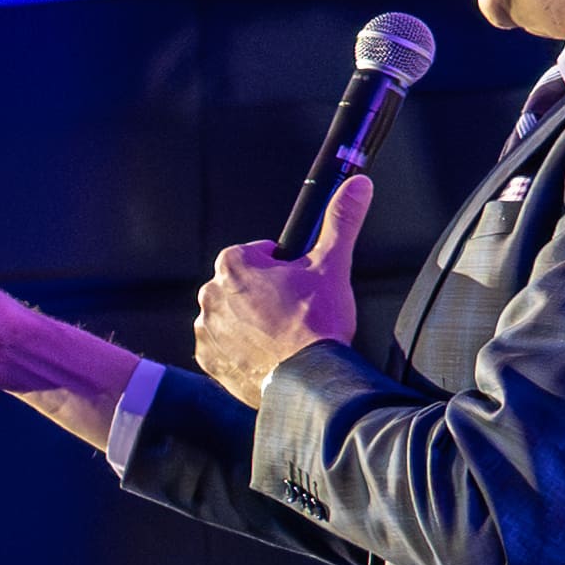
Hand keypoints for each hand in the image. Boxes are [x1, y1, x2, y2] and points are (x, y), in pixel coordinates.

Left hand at [192, 173, 369, 399]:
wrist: (307, 380)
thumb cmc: (317, 322)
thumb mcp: (332, 264)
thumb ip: (341, 220)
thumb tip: (358, 185)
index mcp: (233, 263)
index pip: (261, 255)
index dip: (285, 269)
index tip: (300, 287)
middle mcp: (210, 293)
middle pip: (246, 286)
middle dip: (268, 296)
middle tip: (296, 314)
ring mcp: (206, 328)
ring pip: (235, 316)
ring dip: (254, 323)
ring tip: (284, 337)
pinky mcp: (207, 359)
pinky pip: (224, 347)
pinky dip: (242, 350)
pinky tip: (268, 355)